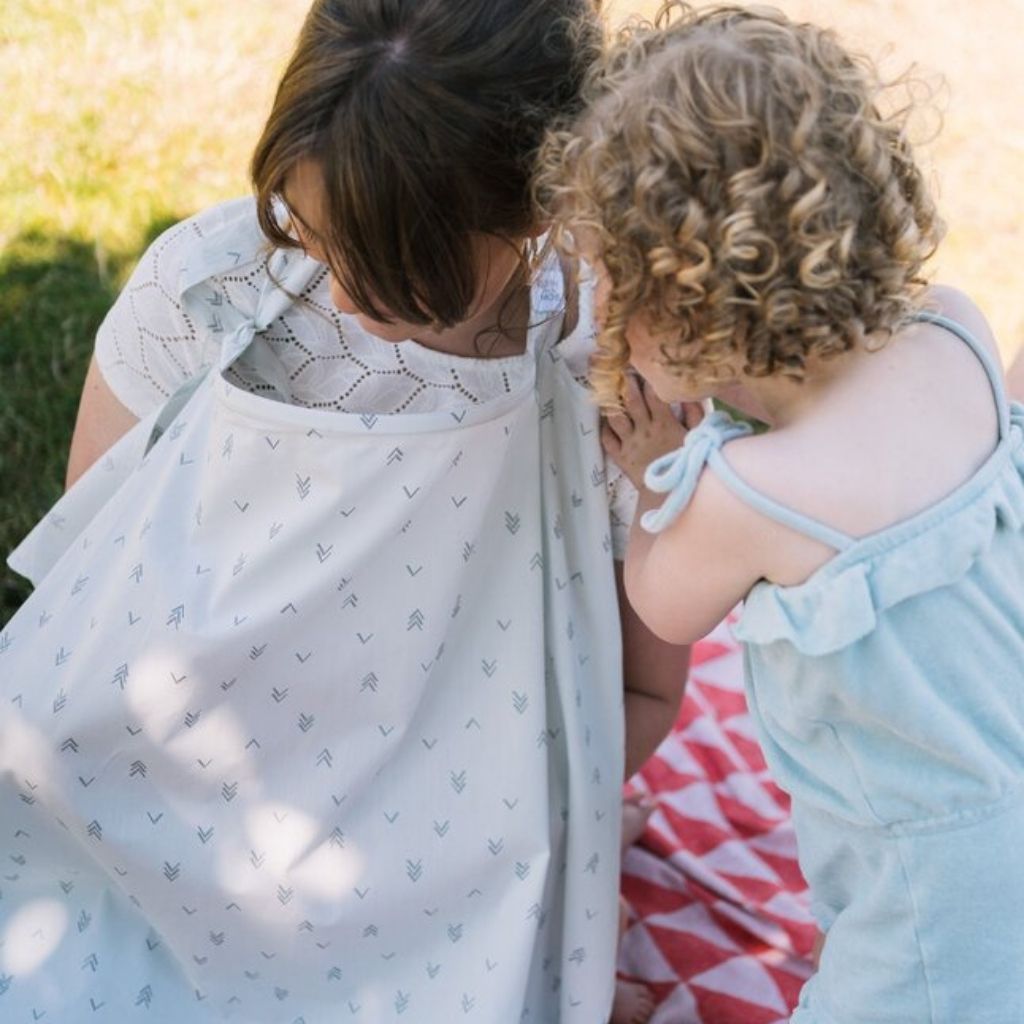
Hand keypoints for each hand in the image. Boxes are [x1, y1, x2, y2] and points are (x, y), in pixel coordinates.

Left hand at [601, 375, 701, 489]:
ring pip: (615, 418)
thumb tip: (692, 394)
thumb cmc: (687, 464)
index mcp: (663, 423)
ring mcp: (630, 443)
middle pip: (631, 402)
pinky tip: (603, 419)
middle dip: (625, 384)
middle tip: (620, 370)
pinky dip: (604, 429)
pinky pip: (607, 441)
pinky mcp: (621, 457)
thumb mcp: (698, 437)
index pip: (654, 395)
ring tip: (607, 390)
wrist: (670, 494)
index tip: (644, 367)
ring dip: (611, 403)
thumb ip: (696, 414)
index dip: (648, 380)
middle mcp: (644, 430)